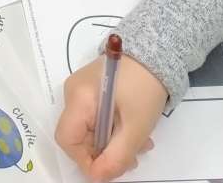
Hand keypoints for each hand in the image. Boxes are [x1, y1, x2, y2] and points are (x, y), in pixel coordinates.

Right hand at [56, 54, 165, 181]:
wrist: (155, 53)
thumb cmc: (144, 88)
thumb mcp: (134, 128)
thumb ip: (116, 156)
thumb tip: (97, 177)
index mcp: (79, 98)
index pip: (67, 138)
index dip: (85, 160)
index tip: (110, 168)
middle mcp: (73, 92)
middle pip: (79, 135)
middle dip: (104, 152)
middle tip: (133, 158)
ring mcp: (81, 89)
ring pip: (89, 128)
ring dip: (113, 142)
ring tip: (140, 144)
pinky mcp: (92, 88)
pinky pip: (95, 117)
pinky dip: (112, 129)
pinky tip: (133, 130)